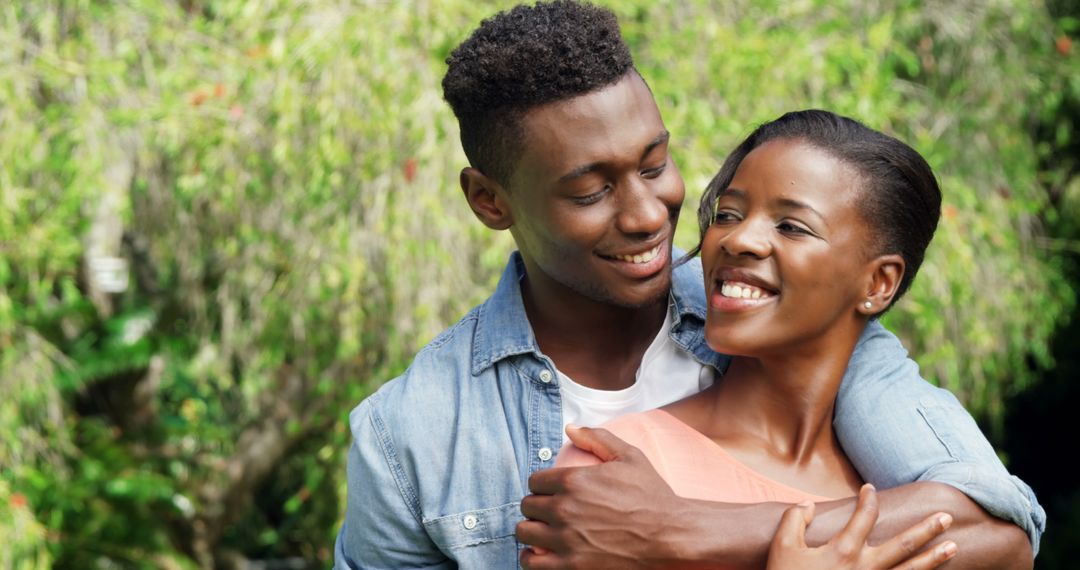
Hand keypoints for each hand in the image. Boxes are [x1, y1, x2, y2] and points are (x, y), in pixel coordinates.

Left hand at [517, 426, 680, 568]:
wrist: (670, 536)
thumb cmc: (652, 496)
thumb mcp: (630, 457)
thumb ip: (597, 438)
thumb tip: (570, 428)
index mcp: (574, 480)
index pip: (535, 481)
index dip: (542, 486)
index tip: (550, 492)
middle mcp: (564, 509)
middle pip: (527, 506)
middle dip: (537, 507)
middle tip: (549, 512)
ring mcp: (566, 540)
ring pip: (524, 532)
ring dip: (532, 531)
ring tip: (542, 532)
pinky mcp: (571, 566)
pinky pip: (532, 563)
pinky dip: (531, 558)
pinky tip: (540, 554)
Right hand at [767, 484, 957, 569]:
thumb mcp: (782, 547)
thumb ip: (794, 519)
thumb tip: (808, 505)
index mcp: (843, 551)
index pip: (865, 517)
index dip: (869, 500)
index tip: (869, 490)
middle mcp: (865, 569)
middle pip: (903, 545)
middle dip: (926, 530)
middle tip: (946, 517)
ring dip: (934, 559)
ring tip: (953, 546)